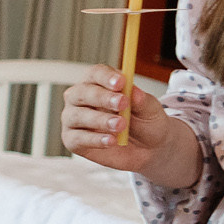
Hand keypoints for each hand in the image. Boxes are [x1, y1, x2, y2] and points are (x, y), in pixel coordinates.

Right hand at [61, 67, 200, 186]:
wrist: (147, 149)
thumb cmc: (145, 123)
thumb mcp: (150, 110)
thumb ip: (142, 100)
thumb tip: (134, 91)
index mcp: (98, 84)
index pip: (95, 74)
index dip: (106, 77)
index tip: (121, 82)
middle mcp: (80, 99)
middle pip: (81, 92)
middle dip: (101, 97)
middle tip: (122, 104)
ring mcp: (73, 120)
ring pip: (77, 116)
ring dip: (99, 120)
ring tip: (121, 126)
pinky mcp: (73, 140)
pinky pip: (77, 138)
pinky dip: (95, 139)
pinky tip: (111, 140)